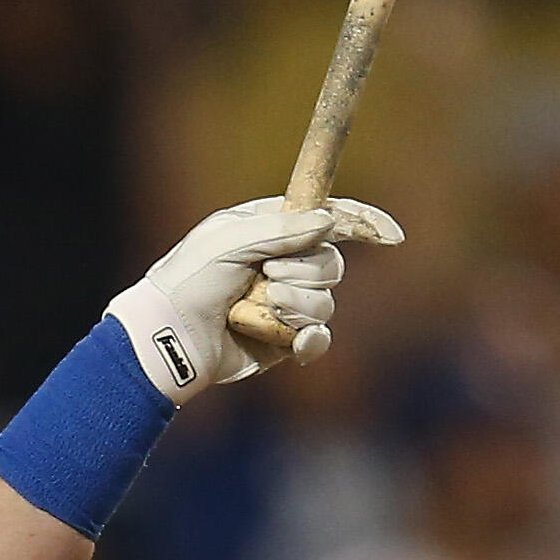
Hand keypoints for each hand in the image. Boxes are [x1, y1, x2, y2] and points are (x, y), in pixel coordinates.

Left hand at [109, 196, 404, 401]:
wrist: (169, 338)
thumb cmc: (189, 281)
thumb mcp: (230, 240)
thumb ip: (281, 228)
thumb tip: (329, 221)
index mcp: (270, 229)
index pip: (328, 218)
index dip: (362, 223)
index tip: (389, 234)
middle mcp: (282, 264)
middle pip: (332, 263)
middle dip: (305, 272)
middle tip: (266, 276)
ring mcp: (284, 304)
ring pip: (326, 301)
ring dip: (297, 304)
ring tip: (260, 308)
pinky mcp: (283, 341)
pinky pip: (320, 337)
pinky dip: (309, 338)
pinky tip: (293, 340)